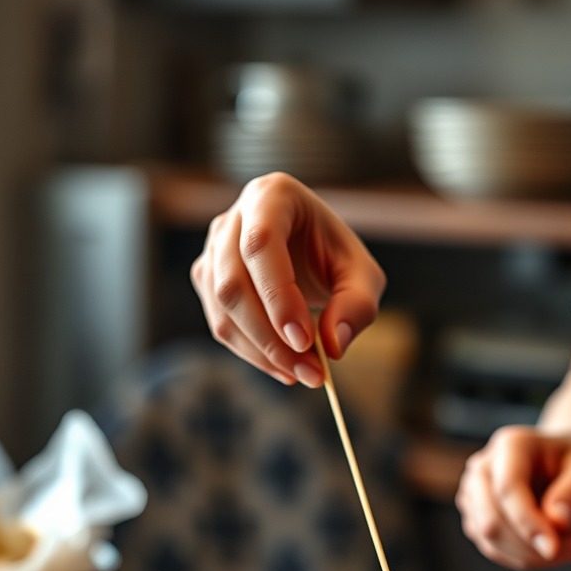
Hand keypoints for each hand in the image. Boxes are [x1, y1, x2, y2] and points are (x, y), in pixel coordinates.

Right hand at [190, 171, 385, 386]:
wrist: (311, 254)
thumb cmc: (336, 258)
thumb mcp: (363, 276)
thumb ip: (357, 306)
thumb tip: (333, 346)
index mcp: (272, 196)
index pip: (261, 245)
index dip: (278, 296)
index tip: (305, 341)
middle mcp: (232, 219)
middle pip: (233, 282)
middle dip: (271, 337)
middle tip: (310, 371)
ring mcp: (213, 250)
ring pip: (223, 309)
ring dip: (262, 351)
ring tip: (303, 373)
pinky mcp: (208, 282)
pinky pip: (221, 325)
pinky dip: (253, 354)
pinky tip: (284, 368)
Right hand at [455, 425, 570, 569]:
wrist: (568, 471)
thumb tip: (557, 521)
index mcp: (511, 445)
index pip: (507, 489)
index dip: (528, 522)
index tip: (554, 549)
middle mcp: (483, 468)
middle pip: (493, 521)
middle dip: (534, 547)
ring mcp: (474, 496)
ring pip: (492, 542)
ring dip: (537, 556)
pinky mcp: (476, 520)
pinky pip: (497, 551)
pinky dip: (530, 559)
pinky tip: (562, 549)